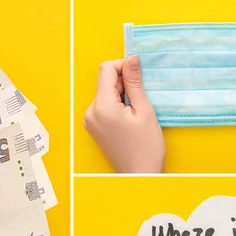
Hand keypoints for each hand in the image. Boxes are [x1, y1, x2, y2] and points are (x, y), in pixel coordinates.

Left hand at [84, 56, 164, 172]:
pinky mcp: (93, 126)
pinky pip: (104, 104)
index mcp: (101, 107)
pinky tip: (129, 117)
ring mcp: (90, 120)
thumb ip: (135, 83)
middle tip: (140, 98)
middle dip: (124, 82)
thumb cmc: (146, 148)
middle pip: (105, 80)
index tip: (139, 76)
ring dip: (121, 93)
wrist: (139, 176)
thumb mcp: (144, 111)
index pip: (106, 69)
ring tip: (136, 111)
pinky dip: (117, 103)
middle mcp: (90, 112)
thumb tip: (132, 59)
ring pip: (105, 92)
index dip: (124, 66)